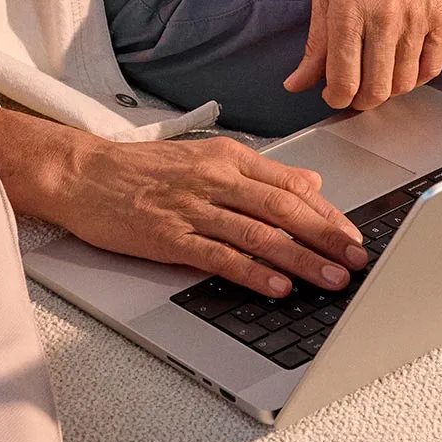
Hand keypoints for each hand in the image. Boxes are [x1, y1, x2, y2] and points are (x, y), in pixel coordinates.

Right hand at [52, 135, 367, 296]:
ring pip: (260, 235)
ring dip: (301, 260)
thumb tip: (309, 185)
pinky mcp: (170, 237)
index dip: (328, 213)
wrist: (83, 173)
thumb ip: (258, 172)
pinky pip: (220, 256)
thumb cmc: (140, 169)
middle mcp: (215, 179)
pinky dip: (253, 272)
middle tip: (358, 260)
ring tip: (332, 279)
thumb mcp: (204, 156)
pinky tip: (277, 286)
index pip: (290, 185)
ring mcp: (193, 209)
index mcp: (226, 157)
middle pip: (284, 210)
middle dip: (327, 238)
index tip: (354, 236)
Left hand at [285, 0, 441, 109]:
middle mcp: (383, 20)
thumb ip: (315, 42)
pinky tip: (403, 69)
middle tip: (355, 92)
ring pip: (404, 83)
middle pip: (376, 90)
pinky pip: (432, 66)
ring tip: (377, 78)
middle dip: (361, 101)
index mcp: (347, 13)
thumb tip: (296, 83)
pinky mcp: (441, 14)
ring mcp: (415, 18)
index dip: (335, 99)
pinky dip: (417, 78)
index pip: (343, 81)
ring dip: (388, 90)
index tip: (333, 96)